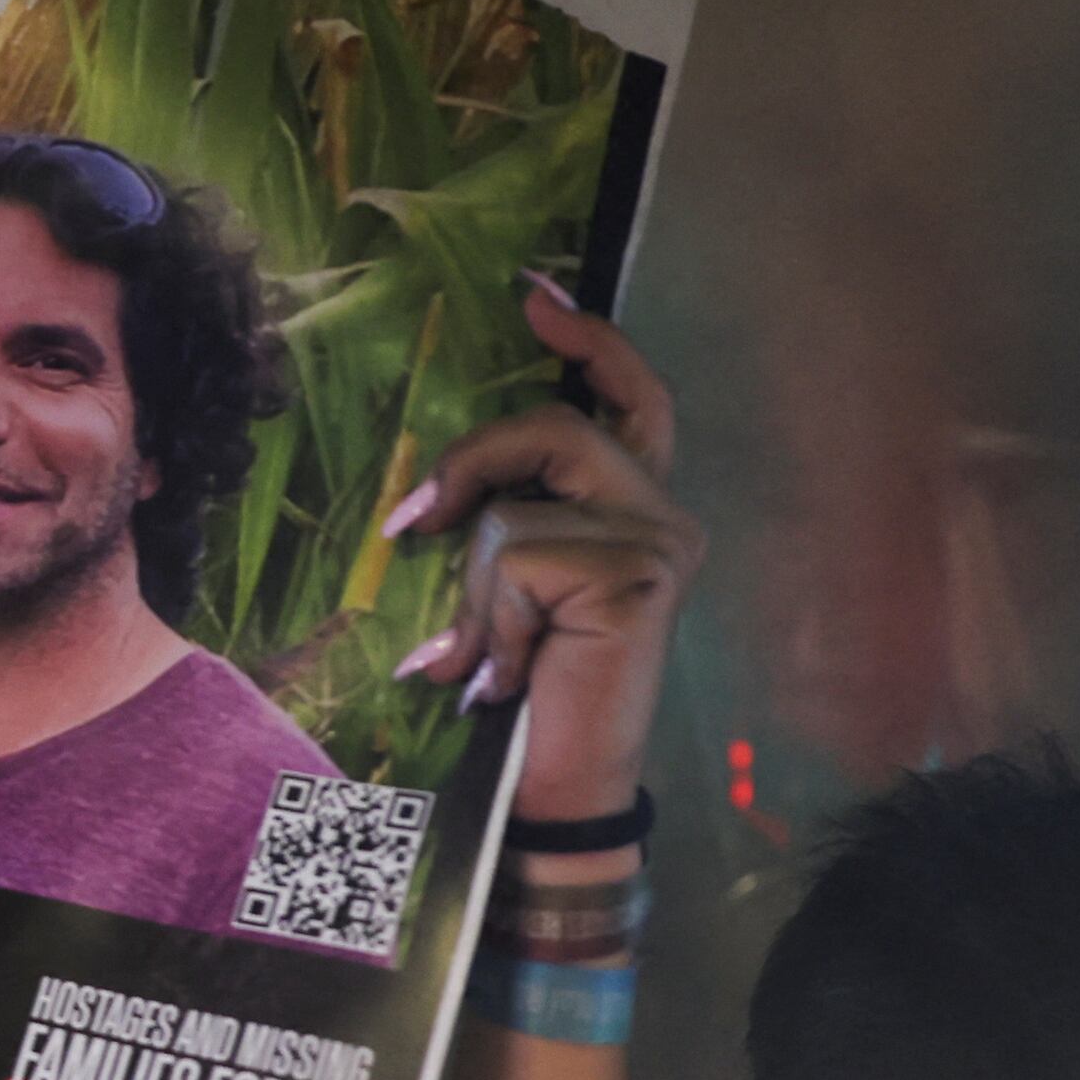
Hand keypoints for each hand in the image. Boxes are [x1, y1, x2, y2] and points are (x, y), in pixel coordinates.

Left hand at [379, 283, 699, 828]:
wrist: (556, 785)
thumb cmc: (527, 690)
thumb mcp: (510, 591)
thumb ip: (504, 523)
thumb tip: (432, 499)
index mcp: (639, 507)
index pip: (633, 398)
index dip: (590, 341)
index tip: (535, 294)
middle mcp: (666, 515)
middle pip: (555, 428)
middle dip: (472, 463)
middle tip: (413, 521)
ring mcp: (659, 545)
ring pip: (514, 511)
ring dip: (471, 592)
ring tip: (479, 657)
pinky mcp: (637, 580)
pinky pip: (514, 563)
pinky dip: (487, 625)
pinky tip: (504, 678)